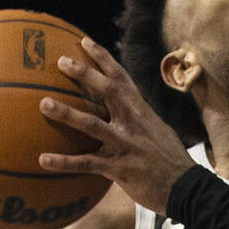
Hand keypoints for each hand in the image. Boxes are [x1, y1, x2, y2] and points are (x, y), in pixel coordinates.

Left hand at [37, 37, 193, 215]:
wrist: (186, 187)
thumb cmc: (170, 159)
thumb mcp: (157, 130)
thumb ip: (138, 119)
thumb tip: (123, 111)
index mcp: (141, 111)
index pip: (121, 77)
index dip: (103, 58)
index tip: (83, 41)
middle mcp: (133, 122)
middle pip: (108, 90)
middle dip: (85, 73)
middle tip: (61, 61)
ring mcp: (125, 144)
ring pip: (93, 124)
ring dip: (68, 113)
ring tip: (44, 104)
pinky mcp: (119, 168)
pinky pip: (87, 163)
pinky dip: (64, 162)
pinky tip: (42, 160)